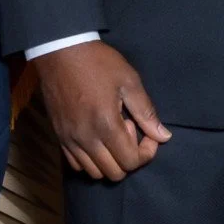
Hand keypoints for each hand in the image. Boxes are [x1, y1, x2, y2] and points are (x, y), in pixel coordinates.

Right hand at [33, 41, 171, 180]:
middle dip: (129, 158)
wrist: (60, 51)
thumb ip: (146, 112)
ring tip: (112, 134)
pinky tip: (97, 140)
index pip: (130, 161)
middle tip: (129, 130)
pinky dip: (91, 161)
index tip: (147, 134)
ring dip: (110, 161)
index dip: (146, 152)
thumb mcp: (129, 80)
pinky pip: (76, 165)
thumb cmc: (98, 62)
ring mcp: (69, 140)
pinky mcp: (59, 137)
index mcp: (106, 124)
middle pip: (114, 173)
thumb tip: (164, 137)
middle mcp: (86, 139)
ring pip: (94, 173)